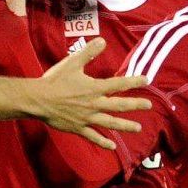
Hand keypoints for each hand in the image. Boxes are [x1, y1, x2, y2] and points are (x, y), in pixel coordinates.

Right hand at [24, 38, 148, 149]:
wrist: (38, 100)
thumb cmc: (55, 80)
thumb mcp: (72, 62)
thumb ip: (89, 52)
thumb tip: (103, 40)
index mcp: (94, 88)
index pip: (118, 84)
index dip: (134, 82)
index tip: (146, 80)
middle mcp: (94, 104)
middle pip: (119, 105)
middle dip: (135, 105)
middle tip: (149, 105)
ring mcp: (87, 118)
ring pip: (110, 123)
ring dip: (125, 126)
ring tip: (138, 128)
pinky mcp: (78, 128)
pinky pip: (93, 137)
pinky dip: (103, 142)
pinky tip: (112, 146)